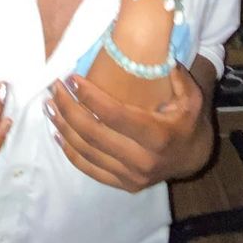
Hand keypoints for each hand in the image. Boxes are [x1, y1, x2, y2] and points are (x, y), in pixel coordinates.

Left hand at [45, 65, 211, 192]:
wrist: (192, 159)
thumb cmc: (187, 121)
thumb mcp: (192, 98)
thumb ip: (179, 78)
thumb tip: (162, 58)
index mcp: (158, 137)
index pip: (115, 116)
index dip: (91, 97)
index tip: (73, 78)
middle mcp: (142, 161)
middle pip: (93, 134)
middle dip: (68, 108)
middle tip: (55, 87)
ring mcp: (130, 177)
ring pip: (86, 151)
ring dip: (63, 127)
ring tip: (49, 106)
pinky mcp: (122, 185)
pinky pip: (88, 168)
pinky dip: (69, 150)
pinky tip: (58, 132)